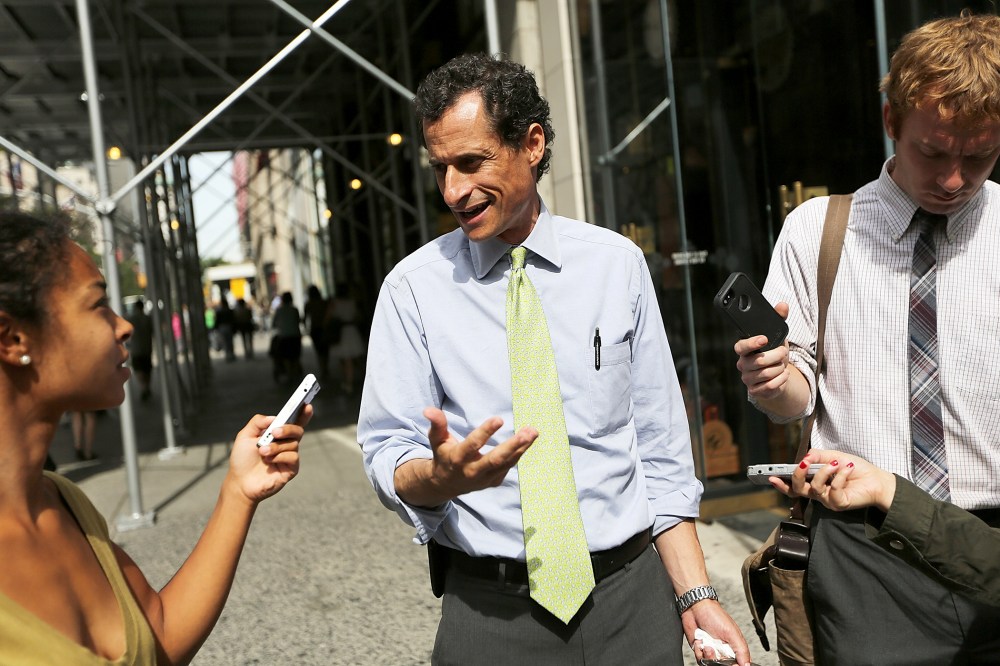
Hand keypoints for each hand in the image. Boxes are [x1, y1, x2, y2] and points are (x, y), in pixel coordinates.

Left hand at [226, 405, 309, 502]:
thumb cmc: (242, 459)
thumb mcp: (245, 436)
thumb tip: (276, 417)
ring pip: (293, 444)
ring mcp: (289, 456)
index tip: (307, 404)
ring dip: (276, 447)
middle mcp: (286, 443)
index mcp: (277, 434)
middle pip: (298, 430)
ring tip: (262, 452)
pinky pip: (293, 457)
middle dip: (287, 429)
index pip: (294, 421)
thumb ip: (258, 422)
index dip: (303, 413)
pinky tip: (269, 462)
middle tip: (274, 432)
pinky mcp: (291, 469)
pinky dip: (280, 456)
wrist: (240, 482)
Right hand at [417, 407, 535, 502]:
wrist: (446, 484)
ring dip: (522, 447)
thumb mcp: (437, 440)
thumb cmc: (443, 455)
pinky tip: (528, 439)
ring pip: (507, 463)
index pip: (473, 445)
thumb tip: (428, 409)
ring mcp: (485, 479)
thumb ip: (437, 424)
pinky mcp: (494, 481)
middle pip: (496, 459)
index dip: (486, 432)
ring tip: (533, 431)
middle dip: (514, 445)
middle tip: (529, 432)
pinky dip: (519, 452)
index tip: (499, 419)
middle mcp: (472, 471)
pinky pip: (509, 466)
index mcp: (458, 459)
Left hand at [681, 600, 752, 665]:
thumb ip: (741, 650)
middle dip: (720, 661)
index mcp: (736, 647)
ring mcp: (713, 652)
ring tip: (707, 645)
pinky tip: (700, 643)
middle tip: (717, 651)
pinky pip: (701, 661)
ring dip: (708, 657)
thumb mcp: (731, 632)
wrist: (695, 608)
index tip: (732, 664)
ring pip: (712, 665)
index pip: (740, 664)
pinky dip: (699, 653)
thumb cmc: (714, 615)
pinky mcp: (701, 651)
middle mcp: (725, 651)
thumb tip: (747, 665)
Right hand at [734, 301, 790, 400]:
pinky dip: (782, 379)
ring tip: (782, 365)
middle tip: (783, 353)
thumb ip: (779, 320)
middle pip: (759, 361)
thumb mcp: (777, 336)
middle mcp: (742, 364)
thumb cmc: (774, 353)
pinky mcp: (755, 391)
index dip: (752, 343)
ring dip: (780, 368)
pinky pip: (771, 386)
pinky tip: (783, 375)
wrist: (777, 376)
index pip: (741, 346)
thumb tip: (783, 305)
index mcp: (744, 349)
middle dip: (777, 356)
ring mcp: (747, 378)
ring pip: (767, 374)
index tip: (764, 339)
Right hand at [769, 449, 896, 512]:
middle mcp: (818, 493)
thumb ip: (818, 456)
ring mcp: (828, 500)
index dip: (781, 484)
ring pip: (815, 488)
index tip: (771, 477)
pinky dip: (839, 477)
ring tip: (837, 464)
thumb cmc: (855, 469)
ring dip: (825, 472)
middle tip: (805, 463)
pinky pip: (832, 491)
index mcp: (814, 482)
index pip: (794, 486)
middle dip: (798, 475)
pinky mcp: (838, 504)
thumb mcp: (834, 456)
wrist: (878, 480)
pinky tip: (847, 469)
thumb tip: (804, 457)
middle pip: (798, 489)